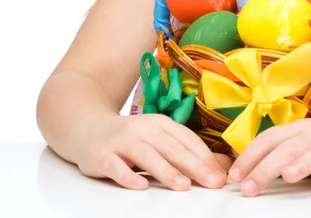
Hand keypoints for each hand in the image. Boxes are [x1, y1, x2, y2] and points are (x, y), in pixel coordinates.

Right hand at [76, 113, 229, 190]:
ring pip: (147, 155)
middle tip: (212, 183)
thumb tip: (222, 167)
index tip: (221, 176)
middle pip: (172, 147)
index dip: (205, 157)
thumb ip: (186, 152)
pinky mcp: (102, 155)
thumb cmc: (131, 138)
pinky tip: (140, 186)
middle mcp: (143, 129)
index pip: (187, 140)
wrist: (88, 128)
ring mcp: (122, 141)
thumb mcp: (159, 139)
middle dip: (194, 166)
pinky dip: (128, 176)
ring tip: (183, 185)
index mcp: (161, 124)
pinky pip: (116, 167)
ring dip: (166, 170)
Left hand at [228, 116, 310, 196]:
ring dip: (305, 162)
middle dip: (265, 168)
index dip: (250, 156)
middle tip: (248, 189)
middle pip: (287, 148)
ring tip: (290, 175)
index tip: (233, 177)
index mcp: (299, 130)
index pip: (269, 139)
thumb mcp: (304, 141)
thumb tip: (245, 168)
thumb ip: (280, 150)